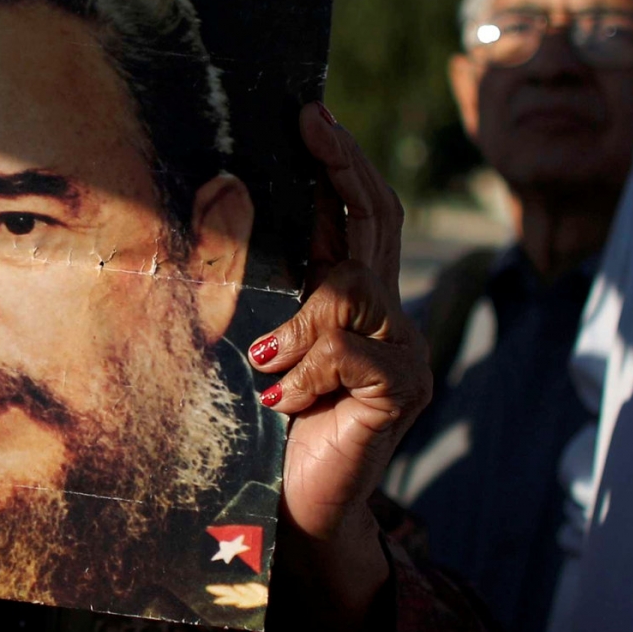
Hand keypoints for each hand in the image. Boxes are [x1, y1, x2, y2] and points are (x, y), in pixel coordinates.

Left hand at [245, 103, 430, 631]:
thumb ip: (245, 275)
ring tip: (263, 364)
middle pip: (375, 224)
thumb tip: (228, 185)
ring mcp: (402, 353)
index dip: (340, 160)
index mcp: (346, 299)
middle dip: (342, 168)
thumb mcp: (243, 337)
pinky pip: (355, 351)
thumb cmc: (257, 432)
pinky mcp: (404, 392)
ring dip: (299, 323)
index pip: (358, 212)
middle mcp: (384, 317)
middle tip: (307, 125)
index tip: (309, 112)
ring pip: (353, 292)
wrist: (285, 519)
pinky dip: (309, 370)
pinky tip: (283, 402)